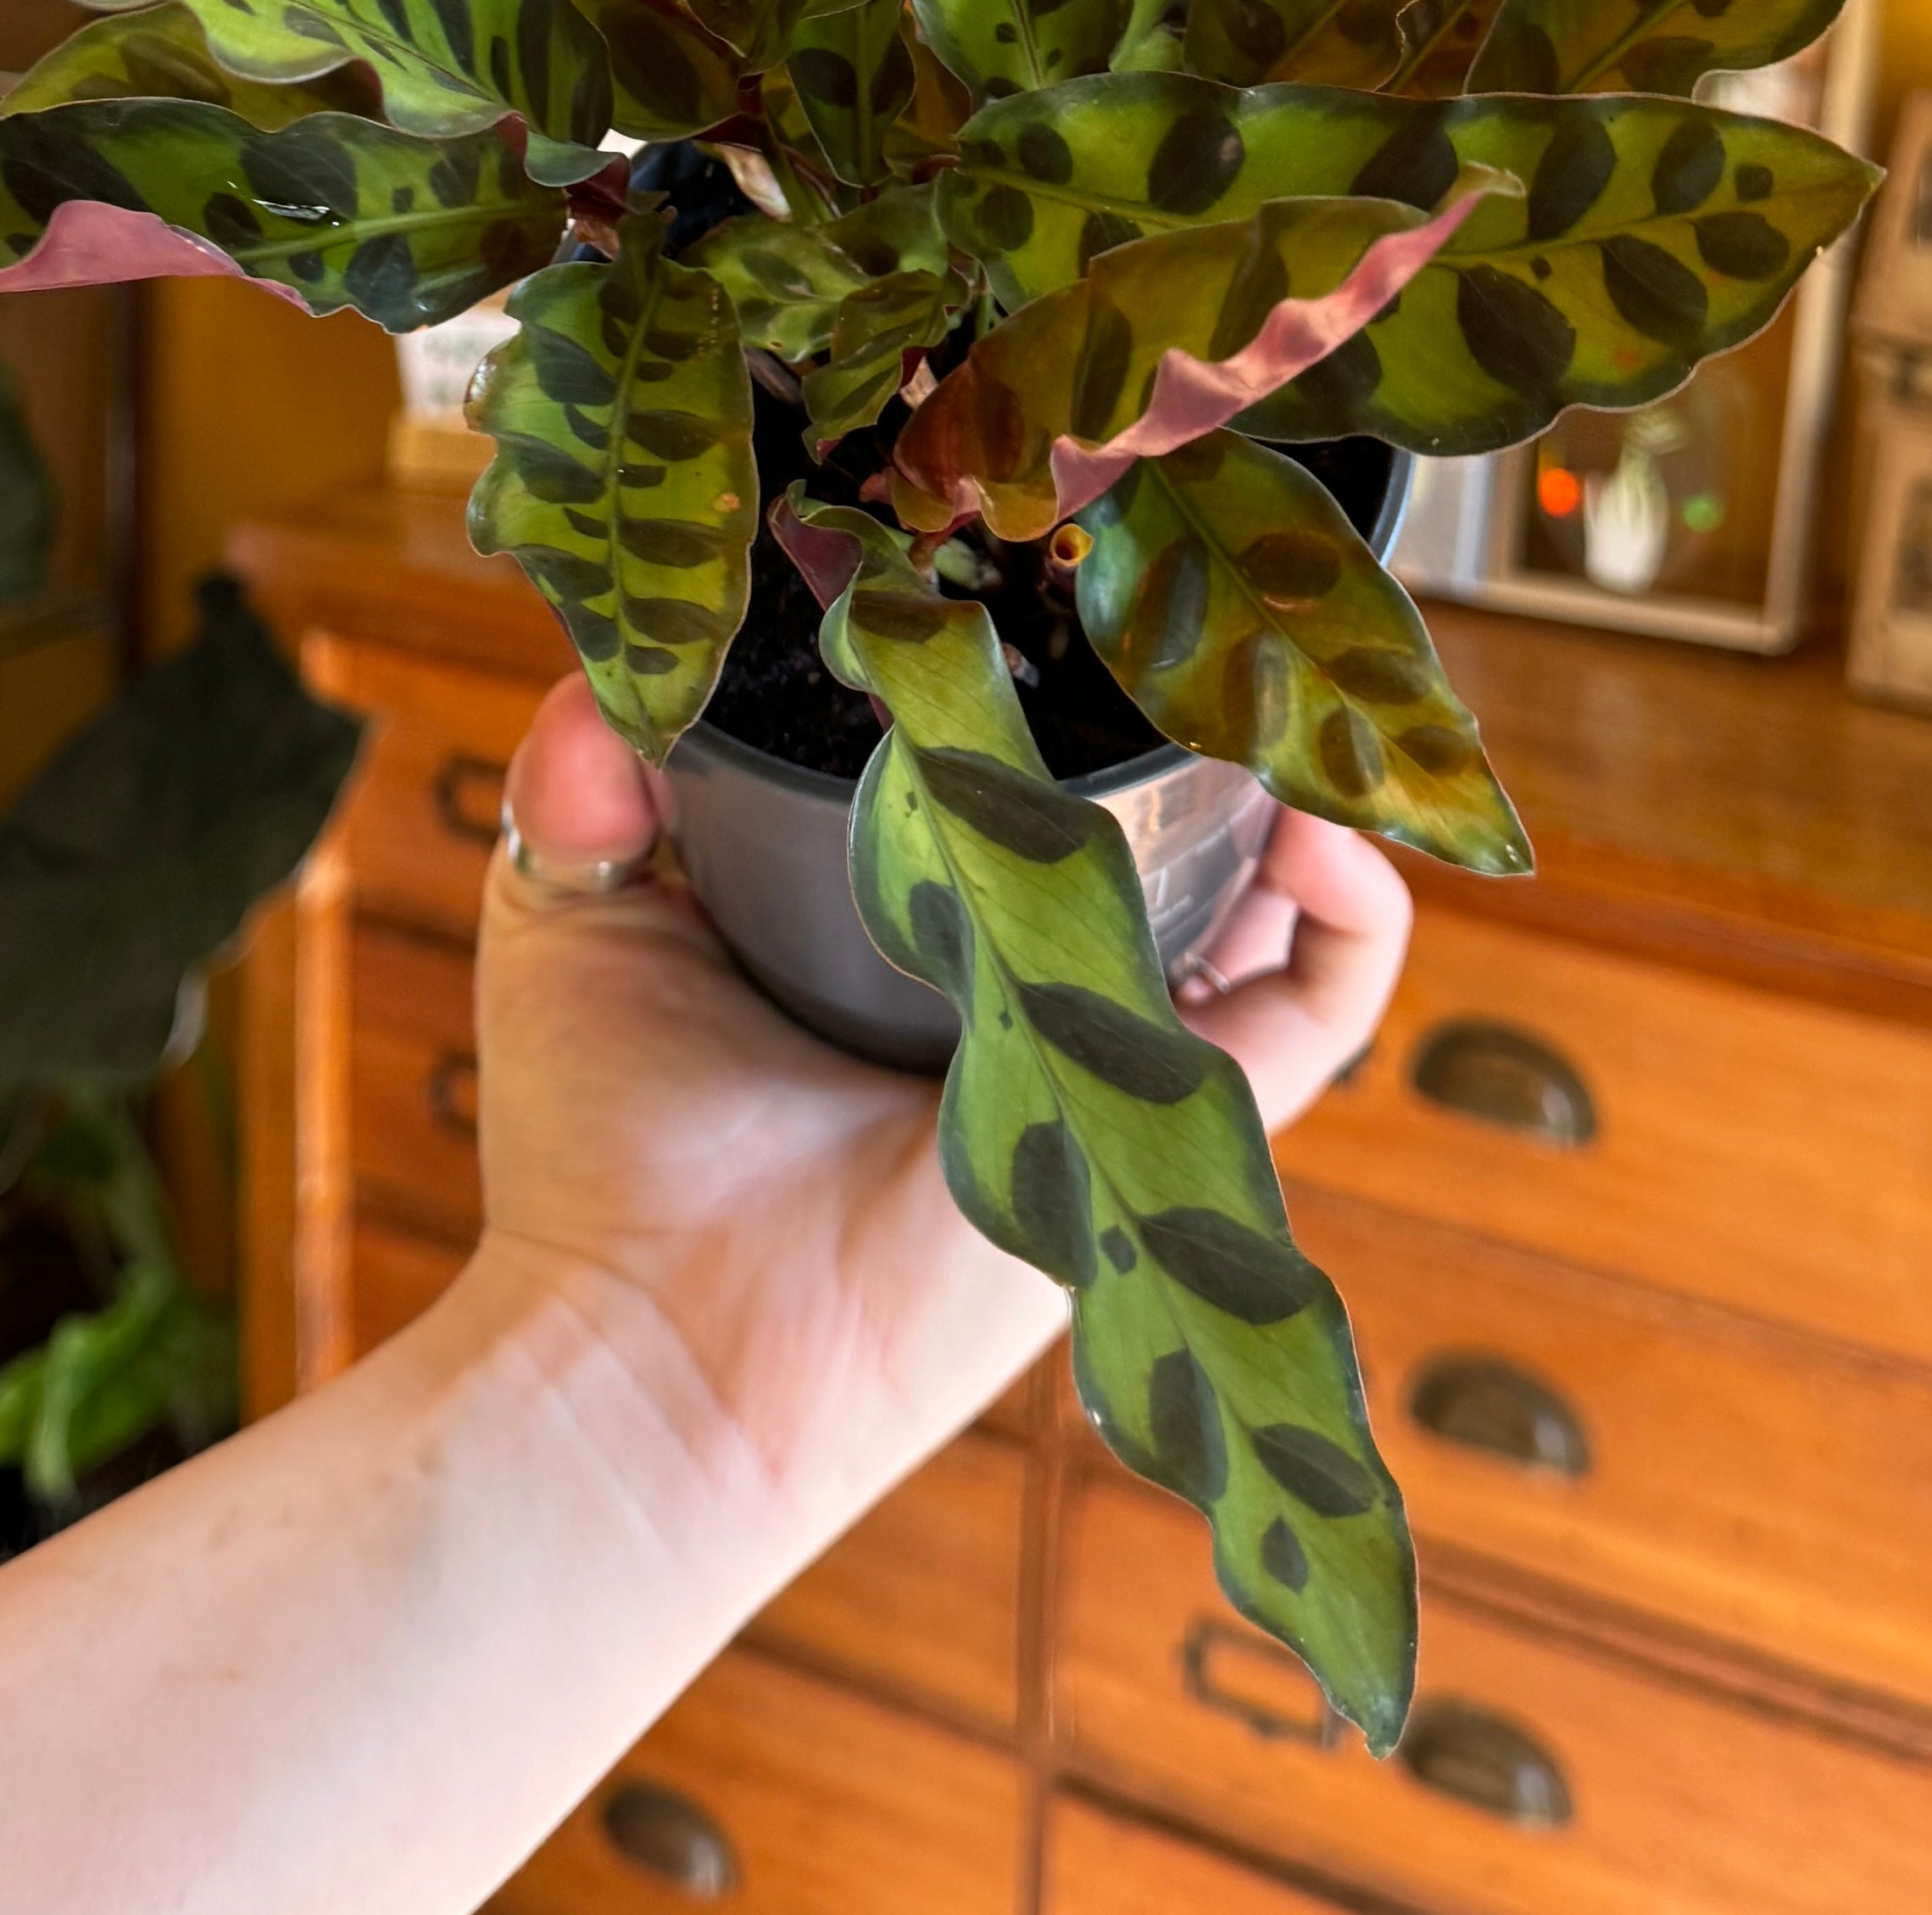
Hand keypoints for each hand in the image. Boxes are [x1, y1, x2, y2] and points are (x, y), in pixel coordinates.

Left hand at [472, 677, 1410, 1541]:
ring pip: (1276, 914)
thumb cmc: (595, 1156)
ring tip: (1269, 698)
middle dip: (1209, 728)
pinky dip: (1354, 915)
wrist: (644, 1341)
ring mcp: (1121, 1063)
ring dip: (1298, 799)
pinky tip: (1320, 828)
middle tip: (1189, 623)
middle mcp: (1040, 996)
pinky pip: (1322, 1013)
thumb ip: (585, 772)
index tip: (1064, 589)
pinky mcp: (1178, 1125)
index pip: (1044, 807)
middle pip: (1181, 841)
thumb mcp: (577, 909)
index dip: (1079, 702)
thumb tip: (617, 658)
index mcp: (926, 943)